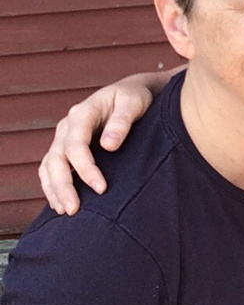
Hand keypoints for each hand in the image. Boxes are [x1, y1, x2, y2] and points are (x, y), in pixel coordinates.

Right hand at [39, 71, 169, 214]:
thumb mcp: (133, 103)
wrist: (130, 93)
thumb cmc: (133, 97)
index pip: (76, 145)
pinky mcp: (66, 147)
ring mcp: (64, 137)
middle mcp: (67, 126)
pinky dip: (52, 185)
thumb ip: (122, 121)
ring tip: (65, 211)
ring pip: (49, 165)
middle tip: (74, 209)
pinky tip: (60, 203)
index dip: (86, 169)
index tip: (101, 188)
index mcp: (83, 113)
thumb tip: (108, 145)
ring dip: (54, 189)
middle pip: (56, 158)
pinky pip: (51, 168)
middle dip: (63, 186)